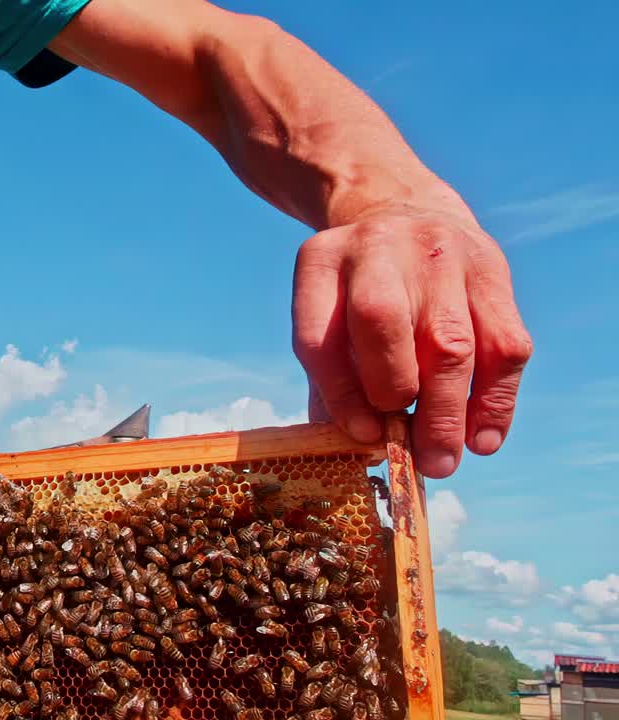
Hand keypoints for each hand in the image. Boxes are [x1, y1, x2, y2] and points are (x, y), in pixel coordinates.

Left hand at [292, 206, 532, 477]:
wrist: (406, 212)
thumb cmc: (357, 293)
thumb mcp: (329, 316)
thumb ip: (332, 380)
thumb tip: (355, 449)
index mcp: (320, 262)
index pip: (319, 335)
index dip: (339, 394)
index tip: (363, 437)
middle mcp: (377, 247)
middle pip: (383, 322)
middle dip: (396, 395)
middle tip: (408, 452)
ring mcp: (439, 252)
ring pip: (450, 340)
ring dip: (448, 411)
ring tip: (443, 459)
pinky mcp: (491, 268)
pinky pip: (504, 345)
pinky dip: (495, 400)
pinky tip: (482, 437)